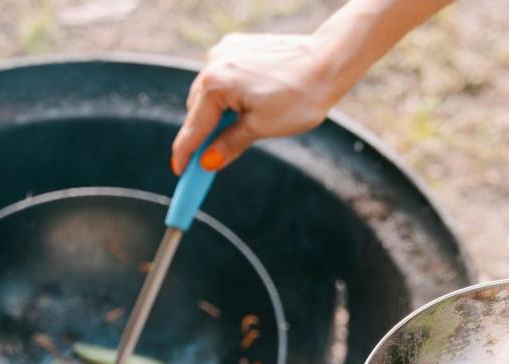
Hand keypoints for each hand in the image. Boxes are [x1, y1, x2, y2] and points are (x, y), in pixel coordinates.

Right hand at [170, 33, 337, 175]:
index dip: (185, 154)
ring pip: (211, 92)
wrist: (329, 61)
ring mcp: (225, 51)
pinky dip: (230, 94)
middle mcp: (214, 62)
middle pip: (198, 109)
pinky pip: (225, 76)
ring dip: (218, 113)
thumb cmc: (300, 95)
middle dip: (203, 133)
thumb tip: (208, 162)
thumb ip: (229, 145)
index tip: (180, 172)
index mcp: (216, 84)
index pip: (194, 127)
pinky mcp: (238, 46)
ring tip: (239, 129)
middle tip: (209, 160)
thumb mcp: (261, 128)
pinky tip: (249, 104)